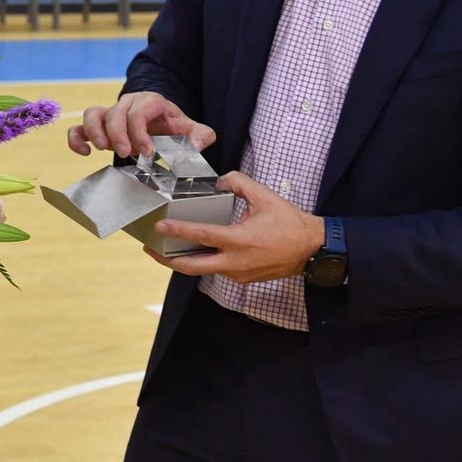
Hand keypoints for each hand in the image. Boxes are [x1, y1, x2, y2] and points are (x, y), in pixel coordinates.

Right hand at [69, 92, 215, 159]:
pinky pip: (79, 127)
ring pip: (92, 114)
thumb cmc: (173, 127)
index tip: (147, 151)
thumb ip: (200, 136)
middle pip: (115, 113)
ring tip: (101, 149)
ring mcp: (110, 113)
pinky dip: (77, 138)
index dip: (139, 131)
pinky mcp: (99, 126)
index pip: (139, 111)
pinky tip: (84, 152)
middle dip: (118, 135)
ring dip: (94, 132)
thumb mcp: (192, 129)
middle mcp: (127, 104)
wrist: (160, 123)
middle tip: (126, 154)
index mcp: (150, 101)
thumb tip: (195, 145)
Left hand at [147, 172, 324, 282]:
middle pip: (191, 266)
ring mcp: (238, 274)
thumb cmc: (291, 224)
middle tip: (148, 247)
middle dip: (165, 259)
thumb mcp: (265, 197)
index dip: (178, 231)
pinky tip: (193, 251)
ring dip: (182, 261)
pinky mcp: (241, 279)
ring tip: (164, 249)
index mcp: (240, 240)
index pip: (202, 236)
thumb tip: (218, 181)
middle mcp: (236, 262)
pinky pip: (215, 270)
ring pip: (202, 270)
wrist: (313, 251)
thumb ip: (238, 183)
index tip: (159, 227)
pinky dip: (201, 261)